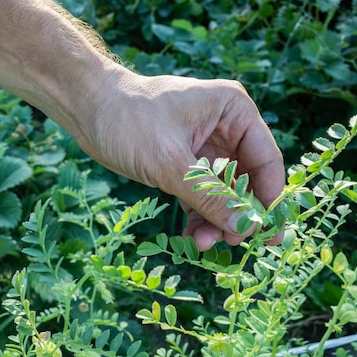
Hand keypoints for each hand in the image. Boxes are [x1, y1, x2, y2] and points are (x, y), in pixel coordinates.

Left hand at [78, 73, 284, 250]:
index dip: (269, 199)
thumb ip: (209, 196)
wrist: (87, 110)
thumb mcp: (170, 162)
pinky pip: (200, 196)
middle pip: (246, 181)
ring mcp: (205, 148)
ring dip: (216, 220)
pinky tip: (191, 238)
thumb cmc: (128, 120)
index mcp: (233, 112)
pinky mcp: (184, 164)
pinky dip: (198, 217)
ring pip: (223, 193)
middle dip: (238, 214)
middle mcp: (225, 128)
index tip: (268, 235)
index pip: (265, 160)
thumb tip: (245, 228)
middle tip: (232, 246)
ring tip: (201, 245)